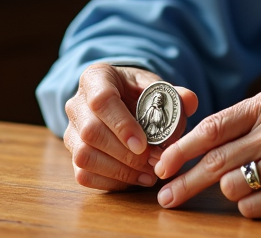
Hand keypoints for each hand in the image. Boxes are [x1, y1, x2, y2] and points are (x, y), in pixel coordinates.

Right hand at [63, 63, 198, 190]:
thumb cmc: (137, 92)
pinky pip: (84, 174)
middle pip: (91, 132)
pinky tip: (136, 180)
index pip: (101, 101)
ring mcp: (71, 130)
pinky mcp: (73, 154)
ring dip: (119, 170)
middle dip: (125, 153)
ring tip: (149, 174)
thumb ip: (173, 94)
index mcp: (95, 78)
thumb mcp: (154, 86)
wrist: (120, 99)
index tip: (144, 143)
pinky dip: (112, 181)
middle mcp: (76, 104)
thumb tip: (190, 101)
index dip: (122, 125)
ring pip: (84, 156)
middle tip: (155, 162)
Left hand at [153, 89, 260, 217]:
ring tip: (249, 182)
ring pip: (232, 188)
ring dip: (230, 192)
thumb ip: (239, 124)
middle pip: (215, 162)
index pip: (212, 128)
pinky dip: (250, 206)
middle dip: (185, 182)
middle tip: (166, 196)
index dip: (182, 149)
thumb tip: (189, 150)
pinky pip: (254, 207)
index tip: (162, 165)